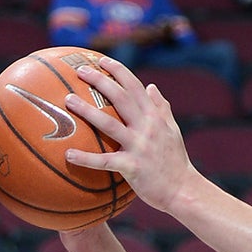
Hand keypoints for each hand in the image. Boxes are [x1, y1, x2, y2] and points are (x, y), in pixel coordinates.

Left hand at [62, 57, 203, 215]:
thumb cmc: (176, 162)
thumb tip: (151, 87)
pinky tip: (67, 154)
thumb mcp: (173, 131)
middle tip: (79, 71)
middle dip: (100, 81)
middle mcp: (148, 128)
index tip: (101, 60)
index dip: (118, 71)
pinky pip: (105, 161)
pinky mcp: (133, 167)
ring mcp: (140, 147)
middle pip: (121, 98)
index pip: (136, 87)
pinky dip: (86, 158)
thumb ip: (162, 108)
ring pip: (109, 124)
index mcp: (155, 118)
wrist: (184, 190)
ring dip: (87, 111)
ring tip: (68, 100)